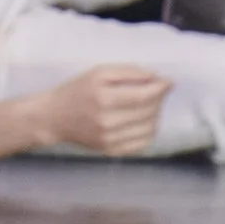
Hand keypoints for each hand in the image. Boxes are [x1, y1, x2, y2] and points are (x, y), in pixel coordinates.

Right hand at [31, 64, 171, 155]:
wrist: (55, 118)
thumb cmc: (77, 90)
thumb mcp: (99, 72)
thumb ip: (128, 72)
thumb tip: (154, 76)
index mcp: (103, 99)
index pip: (143, 96)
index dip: (160, 88)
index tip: (169, 81)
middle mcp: (107, 122)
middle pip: (148, 112)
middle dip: (159, 99)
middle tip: (158, 89)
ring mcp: (109, 140)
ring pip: (148, 129)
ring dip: (156, 114)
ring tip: (150, 103)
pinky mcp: (110, 151)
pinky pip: (141, 144)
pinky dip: (149, 131)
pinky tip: (144, 120)